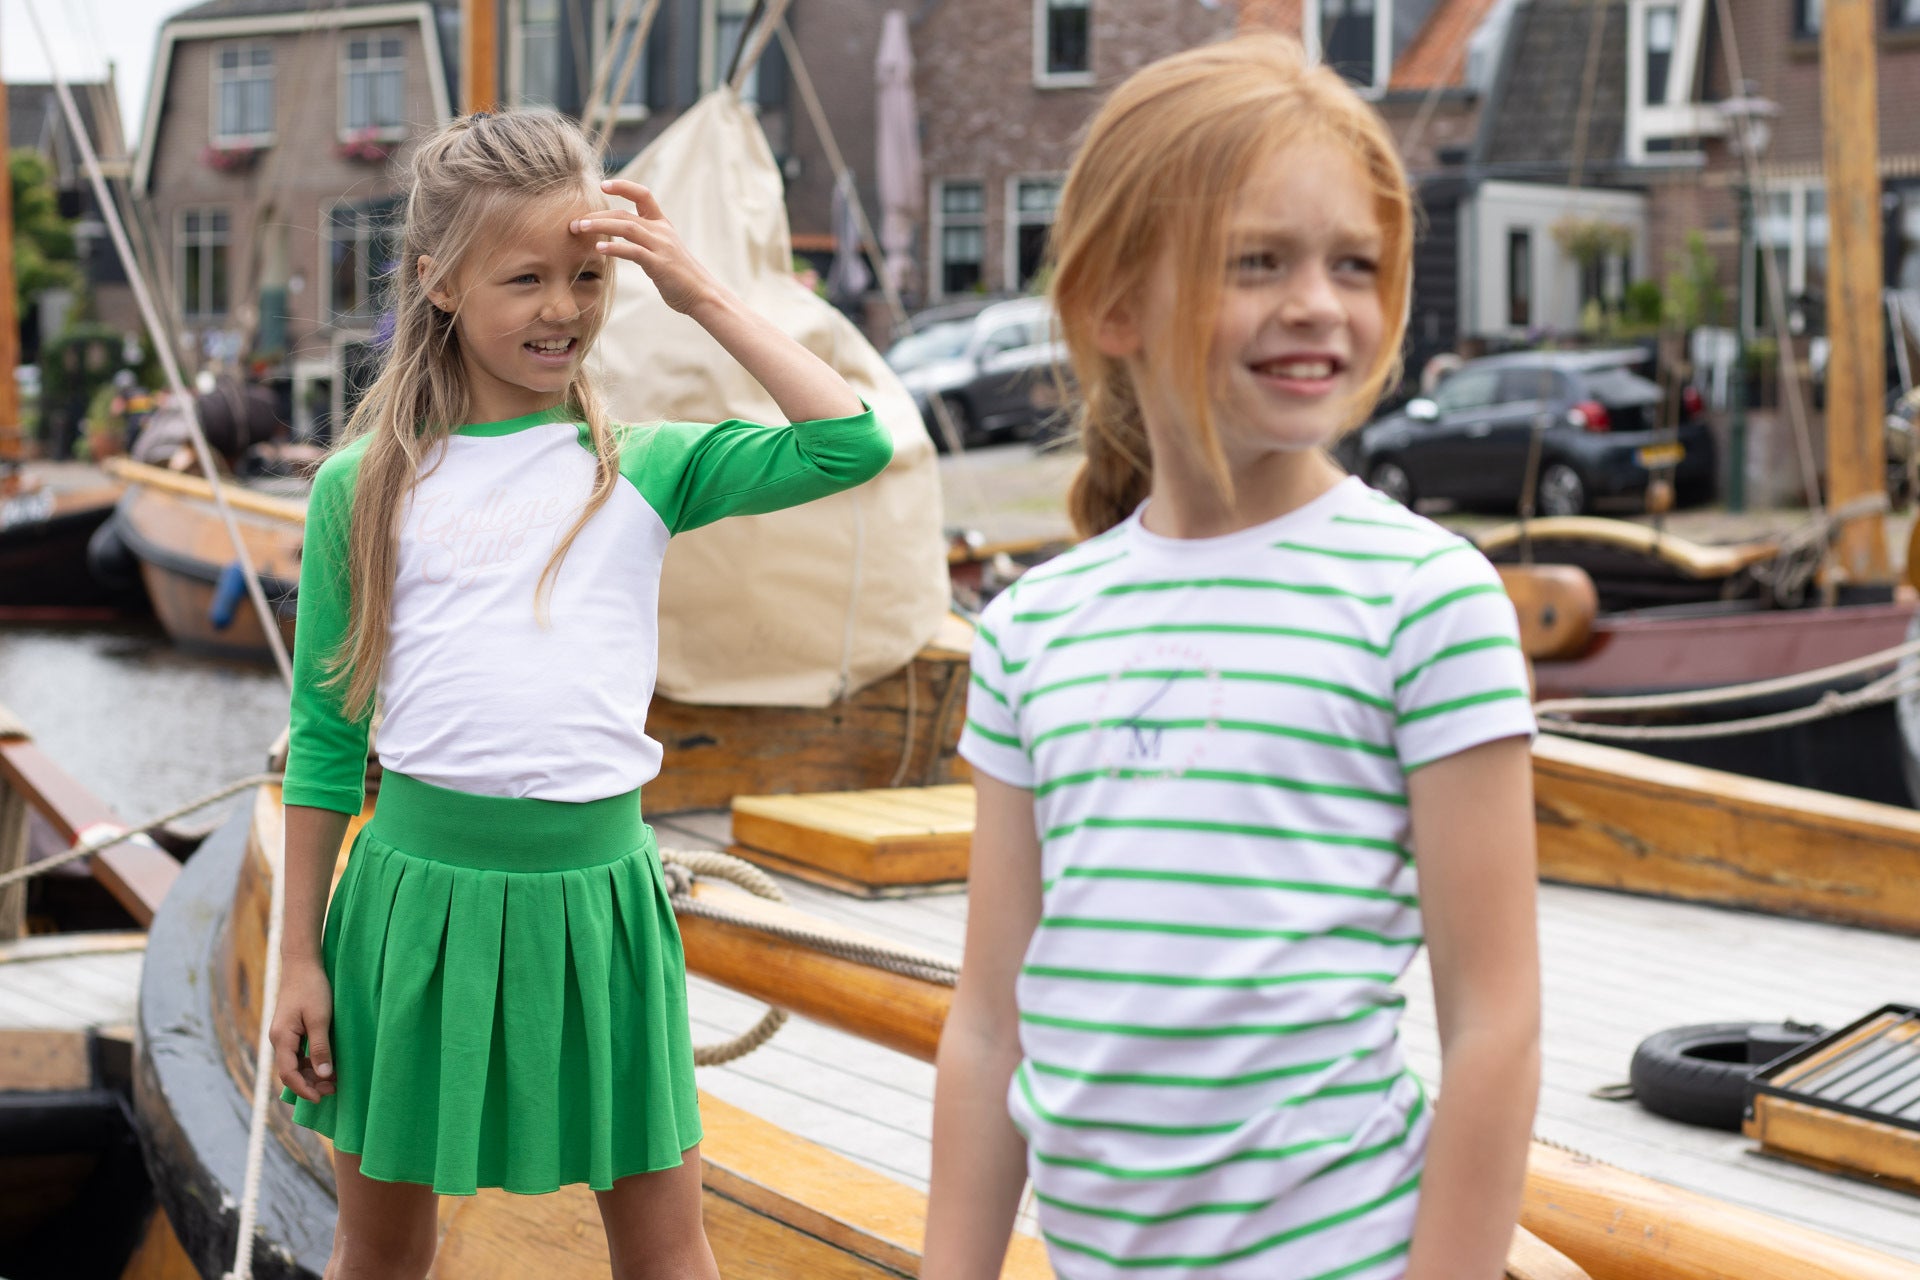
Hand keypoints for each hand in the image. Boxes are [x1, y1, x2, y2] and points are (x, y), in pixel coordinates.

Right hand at [272, 957, 336, 1102]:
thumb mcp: (320, 1019)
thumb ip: (321, 1047)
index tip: (321, 1098)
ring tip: (333, 1081)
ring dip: (311, 1074)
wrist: (302, 964)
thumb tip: (324, 1075)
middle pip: (290, 1071)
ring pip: (294, 1063)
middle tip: (333, 1090)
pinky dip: (310, 1062)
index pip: (288, 1073)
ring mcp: (283, 1034)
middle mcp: (278, 1039)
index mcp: (282, 1038)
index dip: (304, 1089)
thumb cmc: (312, 988)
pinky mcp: (290, 1029)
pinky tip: (326, 1064)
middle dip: (310, 1084)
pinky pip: (297, 1054)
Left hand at [577, 179, 724, 315]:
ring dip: (600, 226)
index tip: (603, 185)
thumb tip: (622, 240)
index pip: (643, 195)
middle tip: (575, 222)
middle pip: (625, 214)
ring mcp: (661, 246)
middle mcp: (661, 231)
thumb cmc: (680, 276)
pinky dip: (615, 248)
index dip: (624, 187)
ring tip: (579, 228)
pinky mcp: (659, 264)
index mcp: (662, 224)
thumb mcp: (664, 251)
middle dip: (597, 216)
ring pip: (627, 227)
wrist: (702, 294)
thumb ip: (646, 241)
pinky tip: (599, 248)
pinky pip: (633, 252)